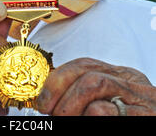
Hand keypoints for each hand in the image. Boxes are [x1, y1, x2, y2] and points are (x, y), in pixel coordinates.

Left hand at [36, 57, 155, 115]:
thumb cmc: (131, 118)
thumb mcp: (114, 105)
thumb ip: (89, 99)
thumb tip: (51, 102)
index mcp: (124, 78)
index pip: (85, 65)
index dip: (58, 79)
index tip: (42, 100)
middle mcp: (133, 85)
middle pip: (87, 73)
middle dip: (60, 91)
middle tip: (49, 112)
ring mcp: (140, 101)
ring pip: (94, 85)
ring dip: (69, 105)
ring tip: (64, 119)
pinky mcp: (145, 117)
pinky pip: (105, 111)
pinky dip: (87, 117)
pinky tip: (86, 123)